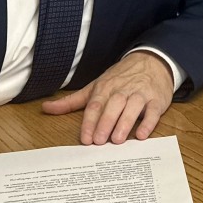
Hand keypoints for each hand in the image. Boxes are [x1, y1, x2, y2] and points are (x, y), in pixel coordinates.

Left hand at [43, 50, 174, 144]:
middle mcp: (122, 90)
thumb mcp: (95, 86)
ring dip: (125, 123)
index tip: (85, 139)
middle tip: (99, 141)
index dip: (89, 122)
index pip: (95, 105)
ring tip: (117, 140)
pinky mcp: (157, 100)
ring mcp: (141, 94)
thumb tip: (45, 108)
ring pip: (133, 107)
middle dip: (105, 123)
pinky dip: (148, 122)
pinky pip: (153, 111)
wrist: (152, 61)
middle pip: (113, 105)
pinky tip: (142, 134)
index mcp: (105, 88)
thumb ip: (72, 101)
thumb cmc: (120, 78)